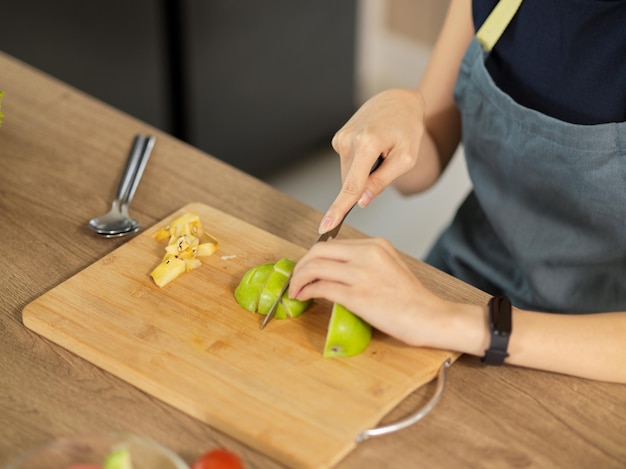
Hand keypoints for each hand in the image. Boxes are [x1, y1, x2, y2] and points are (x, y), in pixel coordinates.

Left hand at [289, 238, 447, 346]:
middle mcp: (367, 254)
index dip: (312, 256)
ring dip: (299, 279)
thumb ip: (365, 262)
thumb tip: (335, 269)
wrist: (431, 317)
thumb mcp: (389, 266)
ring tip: (295, 290)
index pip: (332, 244)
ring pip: (315, 267)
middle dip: (301, 265)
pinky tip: (304, 297)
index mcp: (376, 245)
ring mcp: (362, 274)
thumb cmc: (411, 299)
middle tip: (295, 279)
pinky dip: (306, 291)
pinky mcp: (357, 296)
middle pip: (319, 251)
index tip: (305, 268)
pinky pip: (321, 287)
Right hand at [318, 88, 425, 233]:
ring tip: (380, 151)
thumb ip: (382, 181)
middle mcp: (349, 140)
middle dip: (367, 183)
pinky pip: (348, 164)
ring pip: (349, 174)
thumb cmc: (407, 129)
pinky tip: (371, 147)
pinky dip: (360, 163)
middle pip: (352, 182)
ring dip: (364, 171)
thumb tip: (361, 201)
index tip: (325, 227)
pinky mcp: (338, 138)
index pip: (351, 185)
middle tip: (386, 161)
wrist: (397, 101)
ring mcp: (341, 138)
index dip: (338, 209)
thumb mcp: (406, 158)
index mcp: (368, 144)